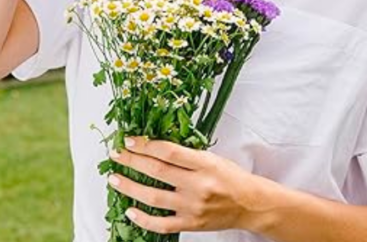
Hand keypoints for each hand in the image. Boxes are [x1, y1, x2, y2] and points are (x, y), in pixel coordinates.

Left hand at [107, 136, 264, 234]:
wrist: (252, 205)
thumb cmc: (231, 177)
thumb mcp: (211, 157)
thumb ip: (184, 154)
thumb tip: (150, 145)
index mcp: (204, 164)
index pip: (167, 151)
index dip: (144, 145)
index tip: (128, 140)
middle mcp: (198, 185)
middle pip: (156, 170)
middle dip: (131, 161)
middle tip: (116, 154)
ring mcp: (193, 206)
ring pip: (153, 197)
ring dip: (129, 187)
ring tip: (114, 178)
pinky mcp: (192, 224)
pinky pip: (162, 225)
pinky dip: (143, 219)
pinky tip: (130, 210)